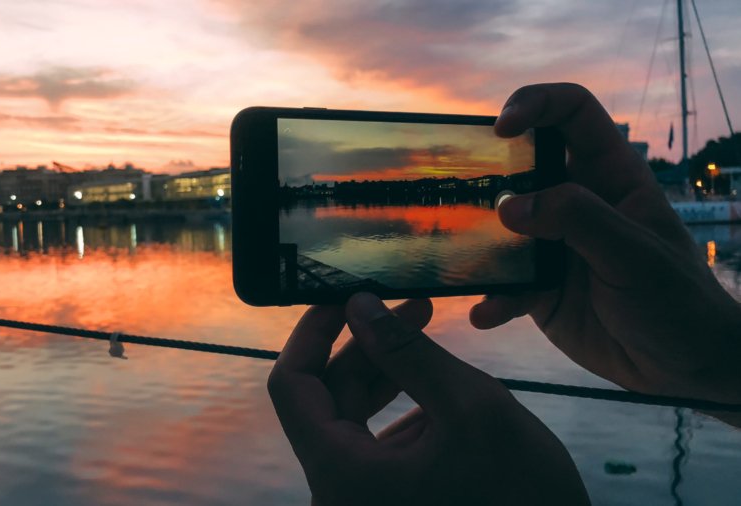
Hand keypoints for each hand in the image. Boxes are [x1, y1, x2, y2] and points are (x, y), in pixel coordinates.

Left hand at [269, 293, 588, 504]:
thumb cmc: (521, 495)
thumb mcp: (471, 408)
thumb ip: (408, 352)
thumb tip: (360, 305)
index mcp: (341, 472)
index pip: (291, 385)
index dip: (313, 332)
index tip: (343, 295)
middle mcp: (337, 489)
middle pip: (326, 398)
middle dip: (366, 345)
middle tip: (409, 305)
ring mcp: (361, 498)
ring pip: (353, 417)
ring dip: (386, 370)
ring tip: (425, 329)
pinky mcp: (387, 500)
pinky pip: (377, 441)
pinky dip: (401, 405)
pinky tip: (439, 384)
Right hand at [470, 83, 740, 403]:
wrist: (682, 366)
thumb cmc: (676, 300)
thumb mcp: (633, 252)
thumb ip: (576, 219)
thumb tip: (508, 205)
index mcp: (610, 177)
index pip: (572, 114)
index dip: (536, 105)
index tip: (501, 130)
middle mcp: (576, 204)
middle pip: (521, 166)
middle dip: (487, 172)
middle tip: (459, 191)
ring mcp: (553, 247)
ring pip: (501, 228)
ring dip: (477, 241)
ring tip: (459, 256)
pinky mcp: (539, 289)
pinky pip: (503, 285)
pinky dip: (491, 298)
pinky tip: (486, 313)